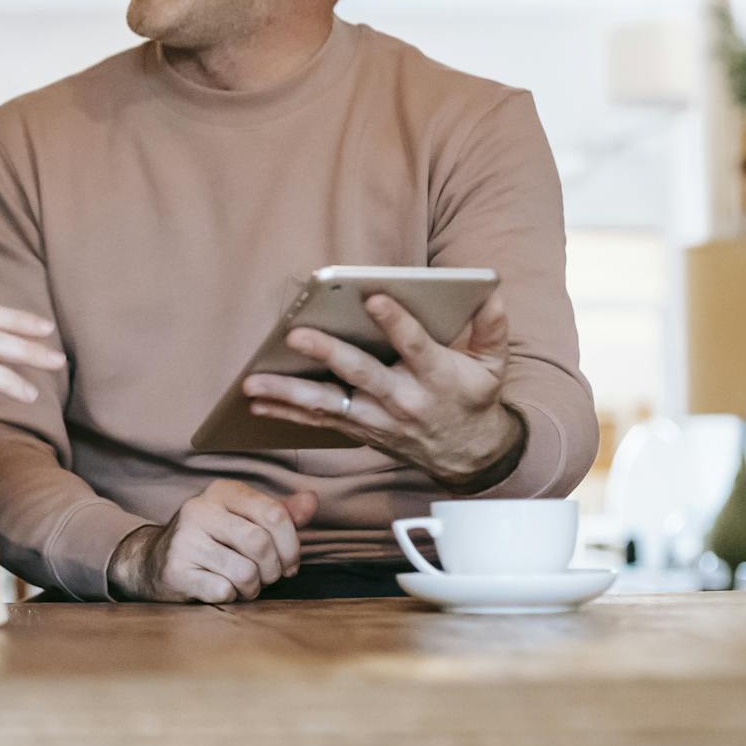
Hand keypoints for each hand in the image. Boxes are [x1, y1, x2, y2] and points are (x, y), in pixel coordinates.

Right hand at [107, 481, 318, 602]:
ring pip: (245, 571)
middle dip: (273, 570)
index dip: (292, 545)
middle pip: (260, 543)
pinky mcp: (176, 571)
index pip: (274, 513)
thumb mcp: (243, 520)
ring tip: (243, 584)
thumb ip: (279, 513)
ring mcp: (185, 540)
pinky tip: (220, 589)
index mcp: (222, 492)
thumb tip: (312, 500)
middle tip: (267, 577)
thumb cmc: (212, 541)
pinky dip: (230, 597)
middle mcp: (199, 509)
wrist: (153, 562)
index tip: (290, 563)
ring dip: (252, 587)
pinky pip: (223, 591)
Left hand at [241, 292, 521, 488]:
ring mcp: (377, 420)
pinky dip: (285, 414)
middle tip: (296, 334)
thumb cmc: (473, 397)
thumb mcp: (493, 364)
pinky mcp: (359, 432)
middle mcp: (403, 401)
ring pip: (328, 406)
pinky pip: (318, 424)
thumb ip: (490, 326)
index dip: (396, 321)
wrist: (469, 456)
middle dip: (327, 354)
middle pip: (361, 375)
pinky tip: (255, 404)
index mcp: (437, 378)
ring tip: (252, 382)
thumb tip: (489, 290)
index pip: (416, 346)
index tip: (375, 296)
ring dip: (288, 393)